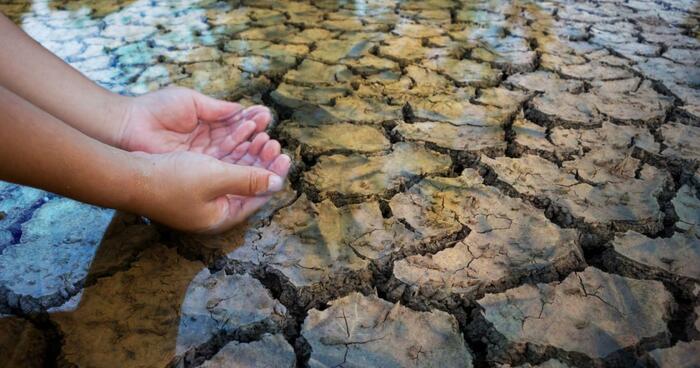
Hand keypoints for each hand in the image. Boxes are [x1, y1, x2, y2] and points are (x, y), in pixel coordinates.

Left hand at [118, 86, 276, 165]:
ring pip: (235, 159)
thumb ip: (217, 109)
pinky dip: (239, 165)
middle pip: (240, 146)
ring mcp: (202, 161)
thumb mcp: (191, 102)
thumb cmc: (155, 110)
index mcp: (207, 126)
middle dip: (258, 142)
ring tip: (268, 144)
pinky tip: (253, 158)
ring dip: (253, 154)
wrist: (128, 127)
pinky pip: (223, 170)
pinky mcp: (196, 173)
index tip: (266, 117)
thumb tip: (242, 110)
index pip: (237, 127)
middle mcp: (208, 146)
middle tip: (272, 138)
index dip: (252, 124)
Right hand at [131, 150, 288, 232]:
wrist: (128, 175)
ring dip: (248, 154)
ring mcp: (201, 197)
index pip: (258, 197)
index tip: (286, 156)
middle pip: (248, 185)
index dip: (274, 175)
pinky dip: (231, 153)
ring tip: (261, 135)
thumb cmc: (171, 180)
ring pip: (234, 173)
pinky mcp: (190, 183)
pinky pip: (219, 167)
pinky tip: (239, 137)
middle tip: (274, 142)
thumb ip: (248, 180)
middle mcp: (213, 210)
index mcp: (222, 216)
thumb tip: (278, 183)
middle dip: (262, 162)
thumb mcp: (216, 178)